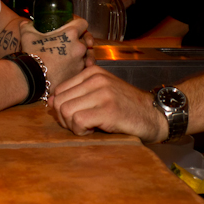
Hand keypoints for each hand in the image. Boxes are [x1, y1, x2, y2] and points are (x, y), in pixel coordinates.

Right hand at [20, 18, 88, 89]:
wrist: (32, 77)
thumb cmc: (31, 55)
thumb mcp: (28, 35)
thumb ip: (28, 26)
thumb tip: (25, 23)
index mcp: (71, 33)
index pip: (83, 23)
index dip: (78, 24)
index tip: (72, 26)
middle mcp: (79, 47)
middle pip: (85, 39)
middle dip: (79, 40)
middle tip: (69, 43)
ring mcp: (80, 61)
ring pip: (86, 54)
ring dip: (80, 54)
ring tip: (69, 57)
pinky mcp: (78, 74)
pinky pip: (83, 67)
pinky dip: (77, 66)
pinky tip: (68, 67)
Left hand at [49, 65, 166, 143]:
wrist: (154, 115)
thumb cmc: (126, 107)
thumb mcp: (102, 93)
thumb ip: (78, 94)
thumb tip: (49, 103)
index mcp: (92, 72)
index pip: (58, 91)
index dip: (61, 109)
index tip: (76, 118)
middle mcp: (96, 79)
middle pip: (59, 102)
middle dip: (65, 119)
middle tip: (80, 126)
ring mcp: (103, 93)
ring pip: (65, 111)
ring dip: (72, 126)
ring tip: (88, 128)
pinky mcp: (108, 109)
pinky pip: (78, 121)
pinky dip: (81, 131)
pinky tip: (94, 131)